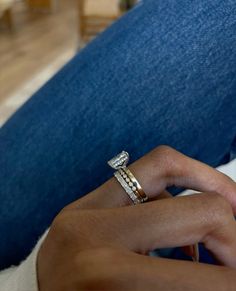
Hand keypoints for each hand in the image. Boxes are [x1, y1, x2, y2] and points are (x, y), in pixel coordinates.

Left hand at [37, 146, 235, 290]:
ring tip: (224, 225)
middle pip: (198, 210)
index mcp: (108, 277)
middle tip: (235, 257)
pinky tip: (187, 221)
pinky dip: (179, 187)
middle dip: (231, 238)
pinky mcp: (87, 199)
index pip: (204, 275)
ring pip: (166, 165)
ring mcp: (85, 208)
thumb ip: (185, 286)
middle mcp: (94, 232)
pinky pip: (143, 170)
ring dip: (211, 191)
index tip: (234, 280)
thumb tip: (225, 273)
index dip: (232, 281)